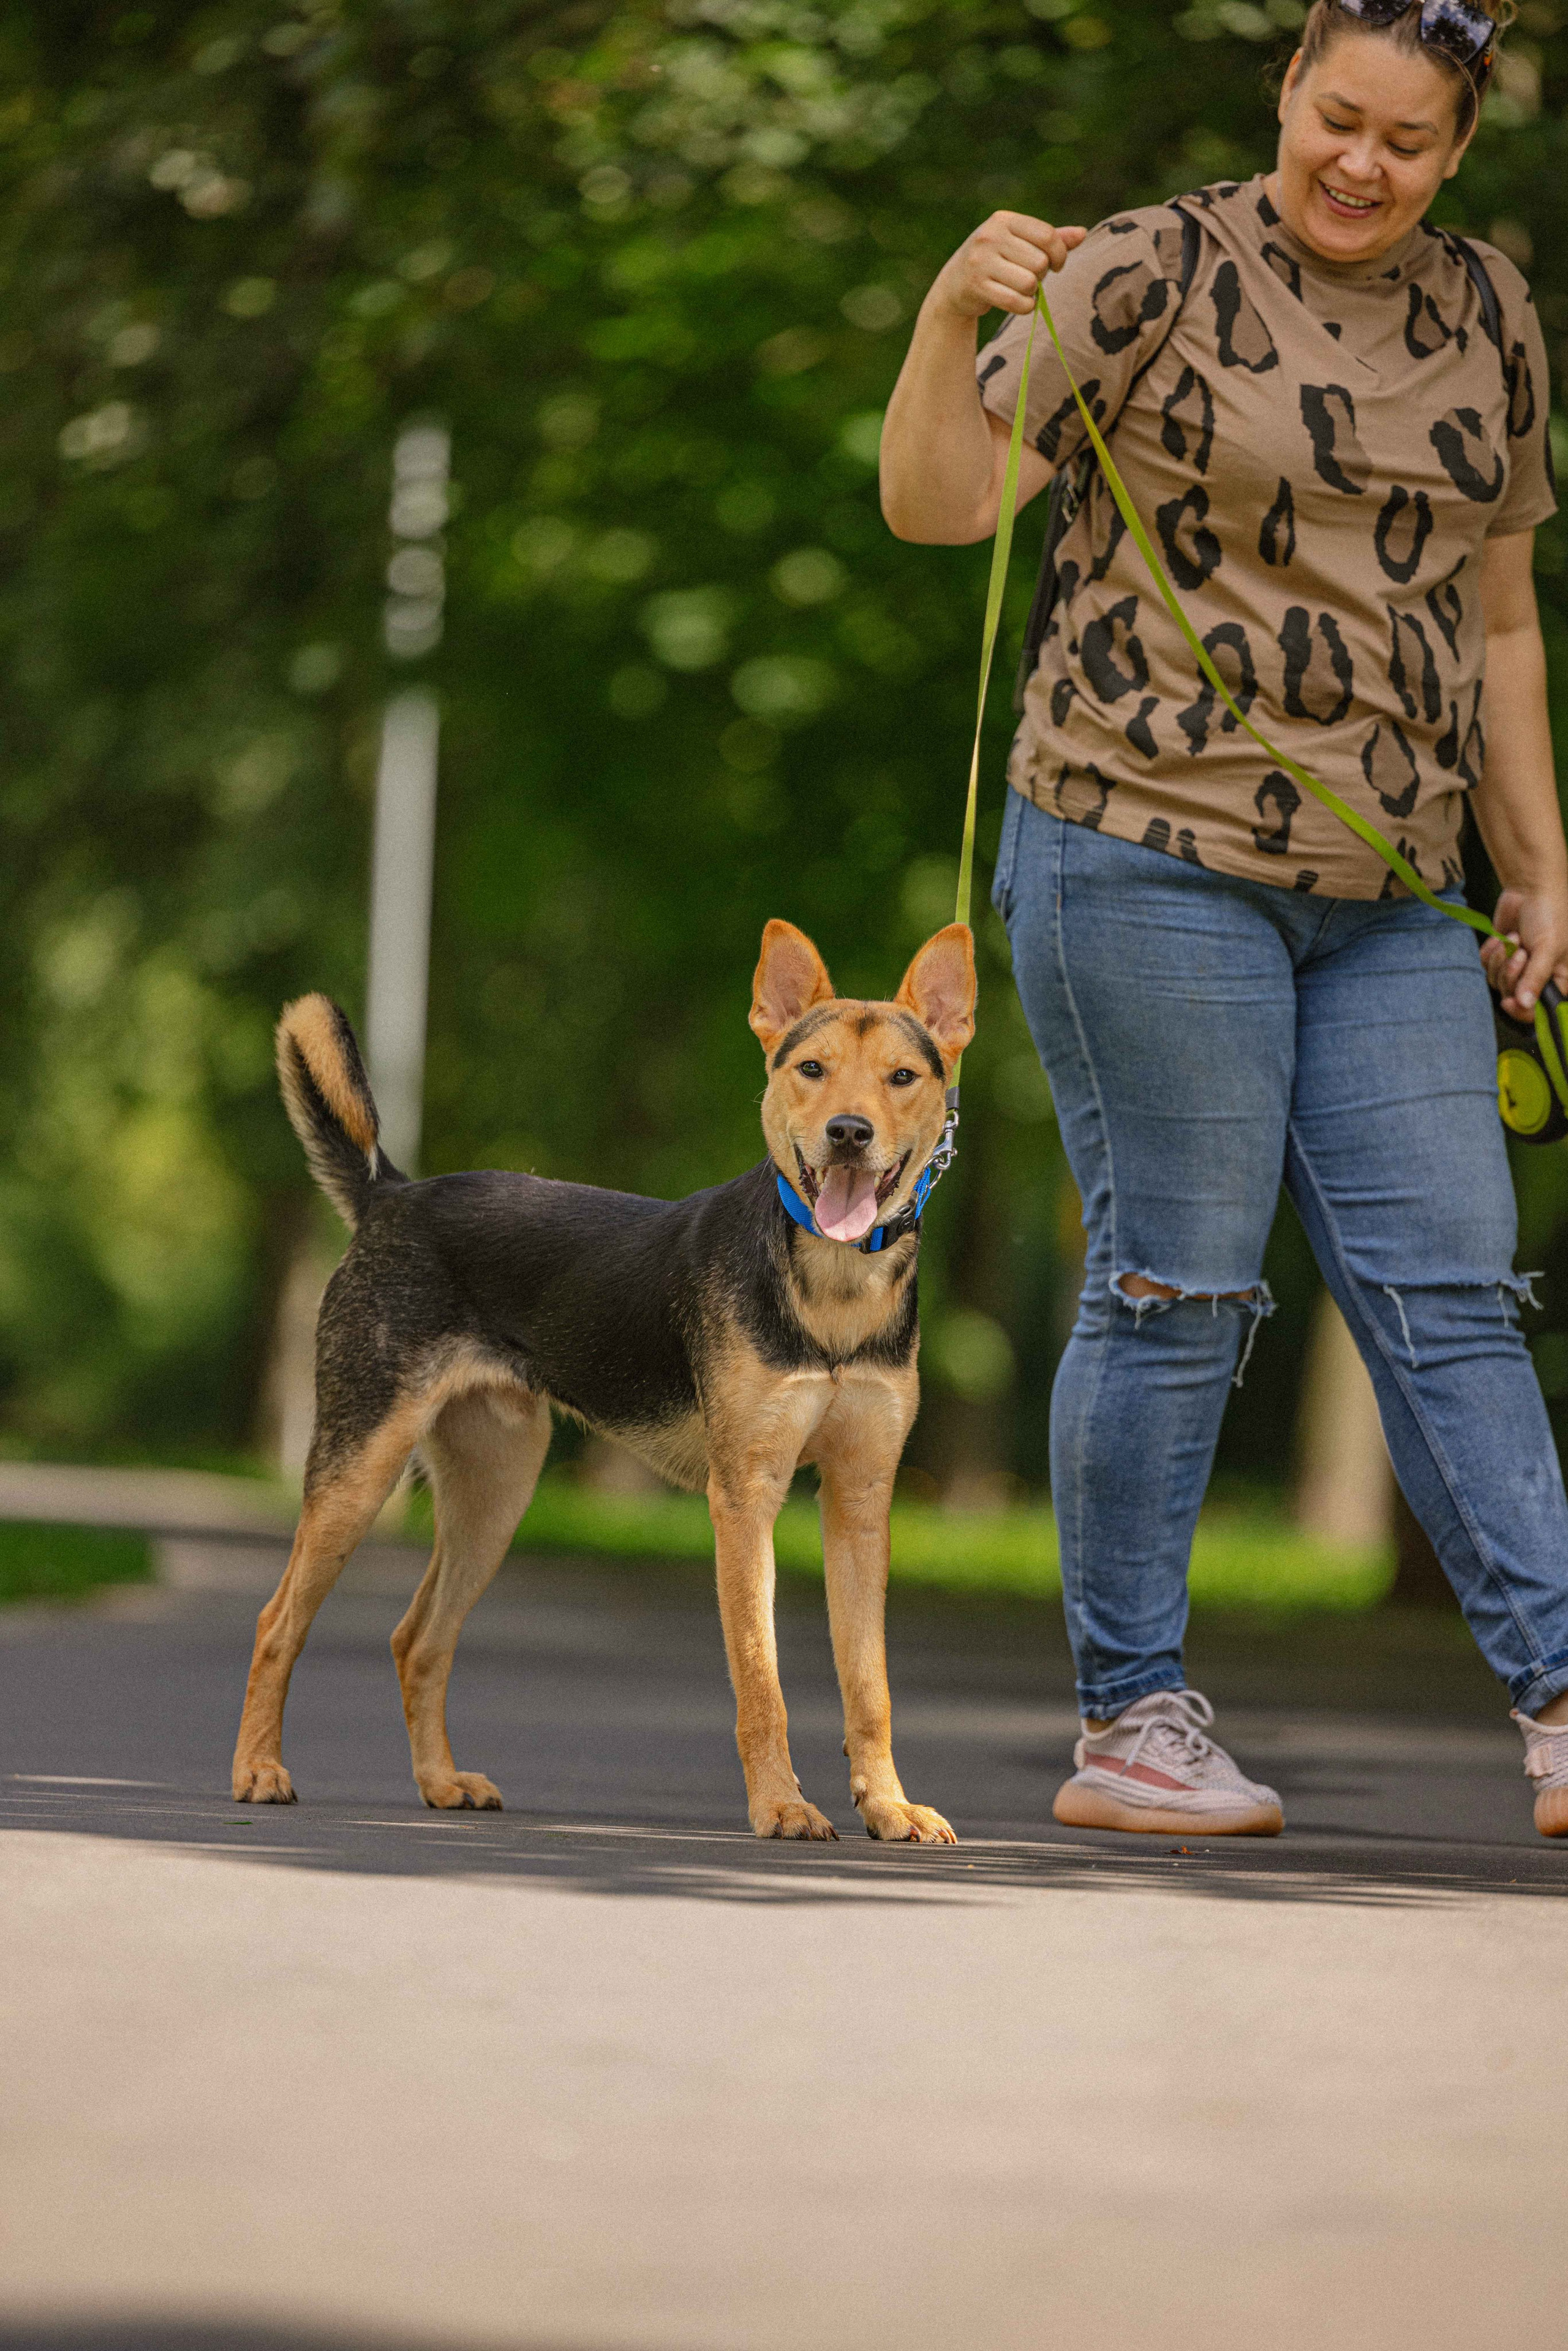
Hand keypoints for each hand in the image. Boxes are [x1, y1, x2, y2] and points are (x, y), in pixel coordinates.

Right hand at [927, 211, 1086, 322]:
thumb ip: (1051, 239)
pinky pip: (1017, 302)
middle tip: (1029, 277)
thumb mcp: (1020, 243)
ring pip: (1029, 283)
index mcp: (1004, 220)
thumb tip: (1082, 233)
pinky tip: (1020, 303)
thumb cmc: (997, 260)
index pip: (1047, 235)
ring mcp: (981, 261)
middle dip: (1041, 275)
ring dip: (1033, 293)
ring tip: (1022, 289)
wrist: (955, 283)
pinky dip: (1025, 307)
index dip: (1060, 254)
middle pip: (1040, 262)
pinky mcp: (977, 287)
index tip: (1056, 264)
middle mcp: (990, 236)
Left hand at [1479, 886, 1567, 1018]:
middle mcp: (1536, 978)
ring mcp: (1516, 968)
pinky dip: (1491, 951)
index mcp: (1557, 980)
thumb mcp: (1547, 948)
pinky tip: (1501, 937)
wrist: (1530, 890)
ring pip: (1496, 981)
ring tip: (1513, 939)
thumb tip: (1525, 1005)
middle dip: (1511, 973)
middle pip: (1512, 995)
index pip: (1538, 1011)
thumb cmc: (1549, 916)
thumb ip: (1535, 978)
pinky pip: (1485, 966)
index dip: (1522, 1011)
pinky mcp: (1500, 956)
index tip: (1509, 1002)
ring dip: (1500, 959)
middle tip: (1519, 952)